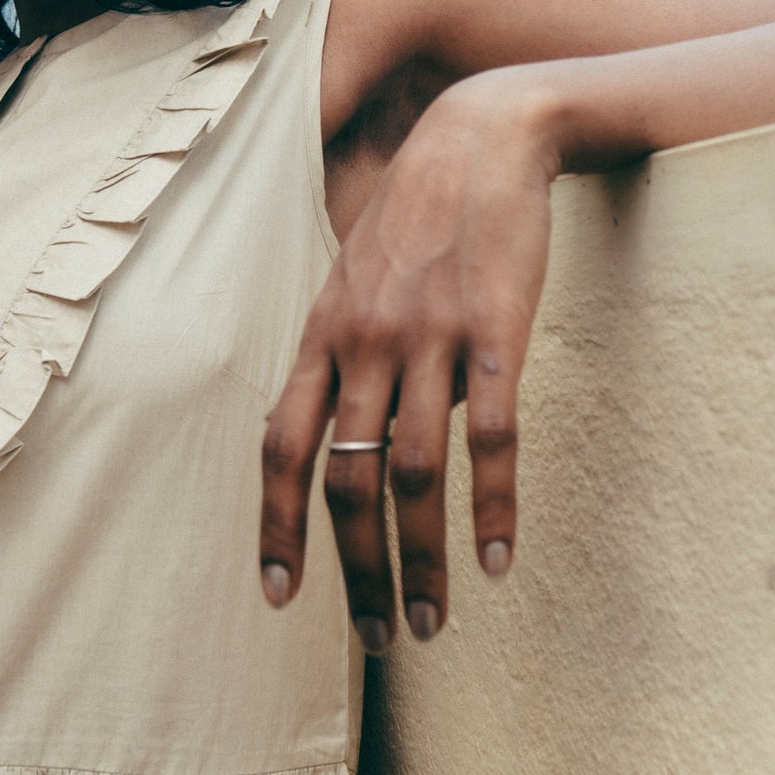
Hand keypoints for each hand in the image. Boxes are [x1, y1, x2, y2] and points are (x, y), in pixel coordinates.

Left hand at [259, 71, 558, 649]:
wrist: (482, 135)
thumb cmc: (416, 211)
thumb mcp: (352, 273)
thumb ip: (338, 348)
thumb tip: (336, 425)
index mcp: (321, 333)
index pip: (279, 446)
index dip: (274, 527)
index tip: (279, 597)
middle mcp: (362, 343)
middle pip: (345, 480)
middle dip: (354, 571)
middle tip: (373, 638)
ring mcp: (428, 340)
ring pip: (413, 474)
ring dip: (419, 561)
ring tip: (432, 622)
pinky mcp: (496, 335)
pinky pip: (490, 439)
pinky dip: (493, 509)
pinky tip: (499, 559)